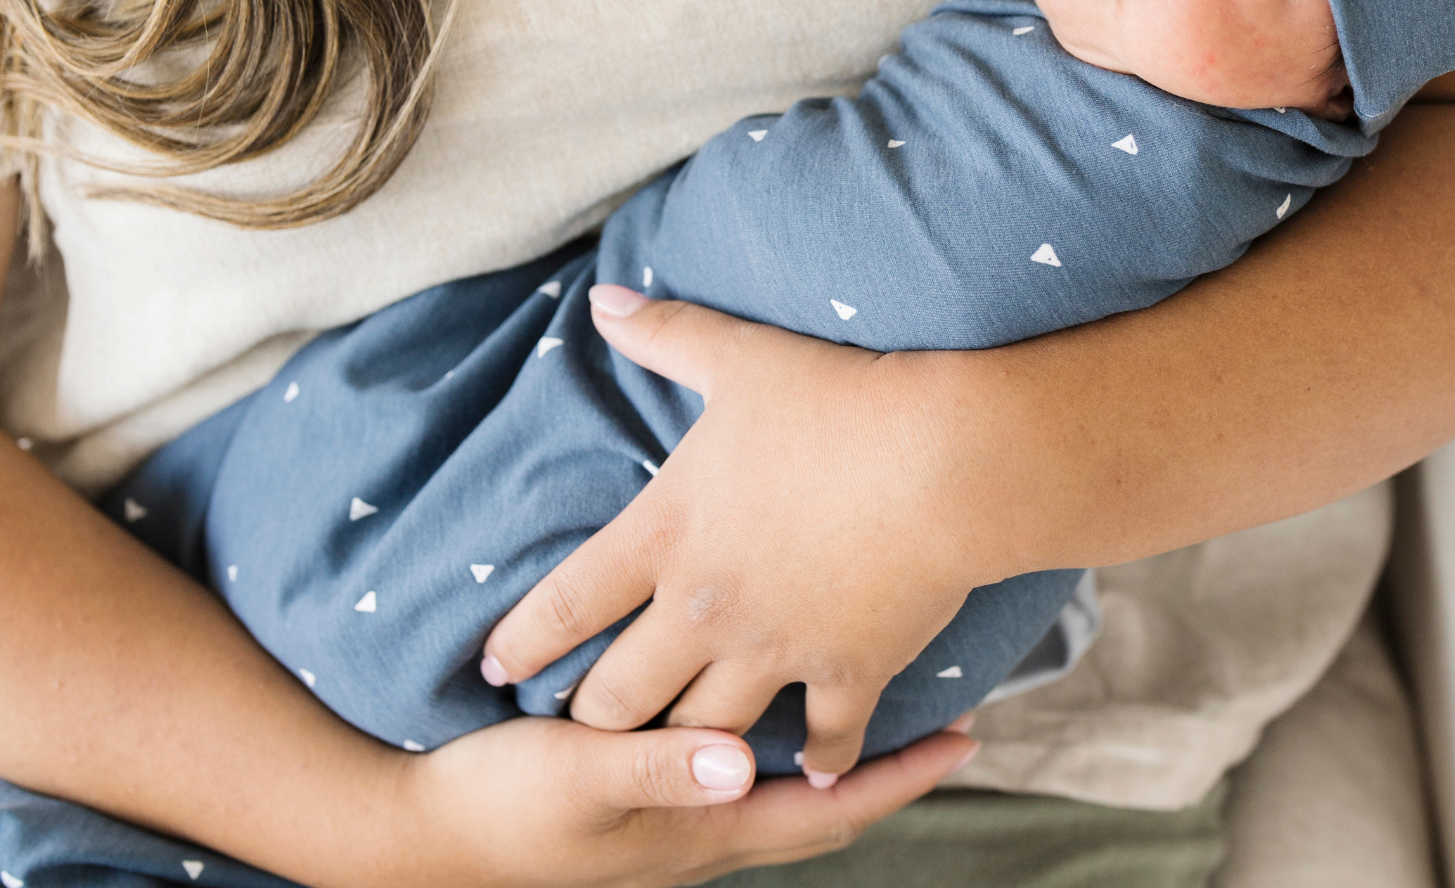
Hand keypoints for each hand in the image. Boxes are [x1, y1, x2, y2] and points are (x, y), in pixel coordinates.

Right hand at [387, 712, 978, 887]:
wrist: (421, 833)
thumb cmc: (504, 808)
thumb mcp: (578, 782)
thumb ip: (660, 769)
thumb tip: (744, 764)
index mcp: (704, 831)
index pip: (828, 811)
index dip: (899, 779)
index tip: (967, 739)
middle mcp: (703, 828)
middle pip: (821, 805)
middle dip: (888, 765)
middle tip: (949, 715)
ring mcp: (675, 814)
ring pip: (781, 782)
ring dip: (834, 744)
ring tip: (877, 686)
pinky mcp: (641, 787)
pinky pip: (733, 764)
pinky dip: (771, 733)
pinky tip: (770, 688)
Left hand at [483, 289, 995, 781]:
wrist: (943, 457)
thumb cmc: (836, 400)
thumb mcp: (741, 357)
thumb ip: (665, 335)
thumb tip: (602, 300)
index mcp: (669, 532)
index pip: (568, 601)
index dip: (522, 641)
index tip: (495, 669)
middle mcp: (707, 606)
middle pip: (620, 694)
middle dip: (593, 713)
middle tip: (583, 720)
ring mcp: (776, 650)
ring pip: (703, 734)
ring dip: (687, 747)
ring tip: (679, 754)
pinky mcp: (848, 672)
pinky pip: (825, 740)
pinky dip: (820, 755)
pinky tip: (817, 766)